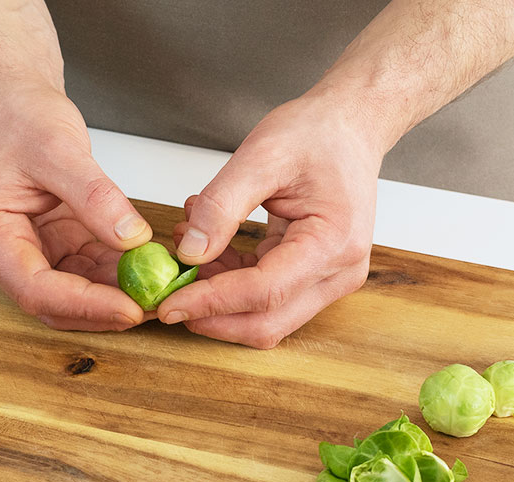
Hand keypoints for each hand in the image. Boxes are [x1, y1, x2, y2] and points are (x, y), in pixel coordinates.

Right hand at [0, 82, 152, 330]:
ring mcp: (22, 254)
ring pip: (70, 294)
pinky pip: (81, 273)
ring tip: (160, 285)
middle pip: (52, 303)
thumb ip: (96, 197)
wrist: (10, 102)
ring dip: (114, 294)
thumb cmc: (17, 117)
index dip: (86, 305)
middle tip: (156, 303)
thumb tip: (134, 240)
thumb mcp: (59, 149)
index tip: (131, 308)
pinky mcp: (46, 248)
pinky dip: (113, 275)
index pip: (36, 289)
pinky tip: (146, 267)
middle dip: (104, 308)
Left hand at [158, 95, 383, 347]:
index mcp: (334, 243)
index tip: (168, 304)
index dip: (212, 302)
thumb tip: (190, 252)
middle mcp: (339, 272)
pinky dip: (229, 281)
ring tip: (185, 248)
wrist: (349, 126)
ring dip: (217, 297)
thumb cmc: (317, 134)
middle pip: (267, 322)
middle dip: (212, 316)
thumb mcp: (261, 156)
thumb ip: (221, 206)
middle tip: (165, 296)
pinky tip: (207, 248)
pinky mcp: (314, 276)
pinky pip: (265, 296)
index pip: (264, 292)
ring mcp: (329, 279)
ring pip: (265, 316)